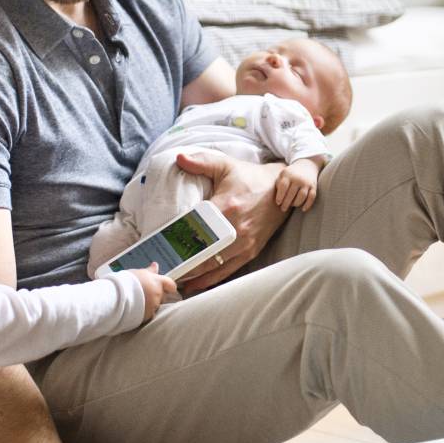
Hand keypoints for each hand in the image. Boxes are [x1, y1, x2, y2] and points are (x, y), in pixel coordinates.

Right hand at [127, 263, 177, 321]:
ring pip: (155, 305)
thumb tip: (155, 265)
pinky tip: (134, 309)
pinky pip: (149, 314)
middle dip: (156, 296)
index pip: (171, 285)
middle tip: (144, 294)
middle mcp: (158, 294)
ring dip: (149, 304)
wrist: (116, 296)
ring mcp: (154, 305)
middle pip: (163, 296)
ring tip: (135, 301)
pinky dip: (144, 312)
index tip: (164, 287)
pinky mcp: (148, 315)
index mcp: (157, 281)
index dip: (168, 287)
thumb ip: (150, 271)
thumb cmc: (125, 282)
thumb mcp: (138, 273)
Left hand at [174, 151, 288, 292]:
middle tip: (161, 268)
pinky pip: (228, 270)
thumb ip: (201, 161)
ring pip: (213, 265)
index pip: (195, 228)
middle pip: (202, 252)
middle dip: (182, 262)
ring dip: (193, 274)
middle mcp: (236, 229)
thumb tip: (179, 158)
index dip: (177, 240)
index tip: (160, 248)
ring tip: (173, 279)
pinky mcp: (251, 251)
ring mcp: (244, 243)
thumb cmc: (250, 177)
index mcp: (226, 207)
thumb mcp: (226, 165)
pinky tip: (195, 284)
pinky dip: (210, 279)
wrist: (283, 189)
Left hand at [273, 158, 319, 210]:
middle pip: (291, 194)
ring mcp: (306, 183)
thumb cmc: (291, 174)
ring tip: (292, 205)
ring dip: (296, 204)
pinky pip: (311, 197)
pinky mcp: (313, 186)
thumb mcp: (283, 174)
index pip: (283, 187)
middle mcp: (298, 178)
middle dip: (286, 203)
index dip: (280, 196)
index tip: (278, 203)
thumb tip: (277, 199)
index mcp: (288, 175)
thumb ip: (278, 184)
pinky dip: (308, 204)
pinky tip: (303, 209)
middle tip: (283, 209)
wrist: (307, 165)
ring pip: (301, 196)